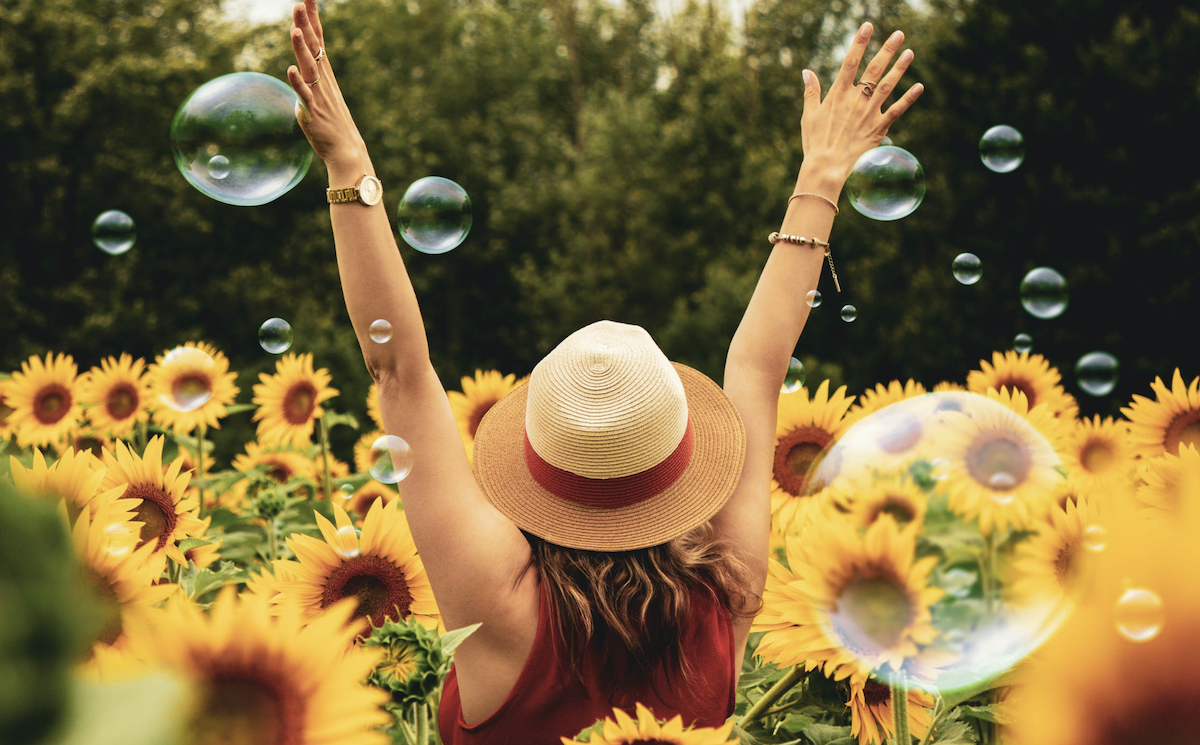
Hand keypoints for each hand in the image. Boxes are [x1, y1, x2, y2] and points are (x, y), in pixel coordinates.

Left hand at [286, 0, 366, 170]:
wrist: (346, 149)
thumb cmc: (331, 125)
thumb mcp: (318, 97)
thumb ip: (306, 84)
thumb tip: (297, 75)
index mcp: (324, 74)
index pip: (318, 41)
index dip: (312, 20)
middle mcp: (323, 80)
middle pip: (314, 47)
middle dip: (306, 25)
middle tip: (300, 3)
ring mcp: (319, 95)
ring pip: (309, 67)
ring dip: (302, 49)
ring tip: (295, 30)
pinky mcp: (313, 112)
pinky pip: (305, 95)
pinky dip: (298, 83)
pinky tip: (291, 70)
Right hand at [799, 22, 923, 187]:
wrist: (826, 168)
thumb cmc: (815, 143)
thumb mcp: (809, 115)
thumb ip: (811, 92)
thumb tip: (806, 71)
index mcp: (837, 94)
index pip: (850, 61)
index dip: (860, 42)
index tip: (868, 26)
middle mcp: (855, 100)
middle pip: (874, 69)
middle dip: (887, 49)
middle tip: (899, 34)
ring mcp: (868, 113)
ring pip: (887, 85)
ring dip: (900, 68)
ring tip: (910, 52)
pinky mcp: (878, 128)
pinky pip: (896, 110)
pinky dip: (908, 99)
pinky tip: (919, 86)